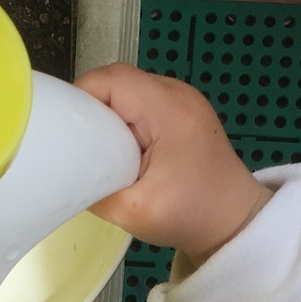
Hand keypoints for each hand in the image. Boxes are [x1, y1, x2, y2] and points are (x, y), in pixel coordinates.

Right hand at [76, 63, 272, 264]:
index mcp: (167, 109)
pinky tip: (120, 150)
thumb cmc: (192, 215)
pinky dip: (124, 120)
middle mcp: (176, 93)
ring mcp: (182, 98)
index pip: (109, 80)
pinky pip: (141, 102)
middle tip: (78, 145)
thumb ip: (95, 192)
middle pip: (116, 80)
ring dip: (107, 115)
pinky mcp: (182, 110)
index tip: (65, 129)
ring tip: (99, 151)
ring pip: (127, 89)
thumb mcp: (135, 213)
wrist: (235, 221)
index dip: (79, 98)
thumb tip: (67, 177)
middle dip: (90, 108)